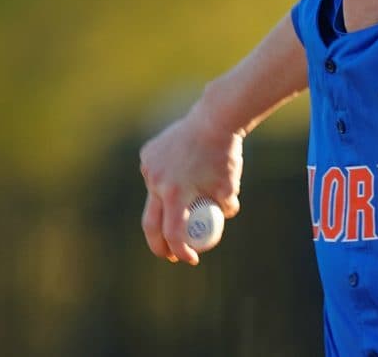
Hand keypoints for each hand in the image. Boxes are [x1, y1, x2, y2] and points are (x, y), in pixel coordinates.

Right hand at [139, 103, 243, 264]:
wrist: (214, 119)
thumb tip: (222, 218)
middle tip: (169, 254)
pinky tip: (181, 171)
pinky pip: (155, 174)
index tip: (190, 259)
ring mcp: (149, 167)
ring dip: (166, 205)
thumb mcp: (230, 186)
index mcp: (175, 193)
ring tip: (189, 191)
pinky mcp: (147, 154)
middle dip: (159, 244)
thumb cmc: (225, 154)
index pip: (173, 233)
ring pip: (154, 196)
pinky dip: (165, 180)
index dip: (181, 251)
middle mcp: (157, 182)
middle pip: (150, 223)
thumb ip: (227, 207)